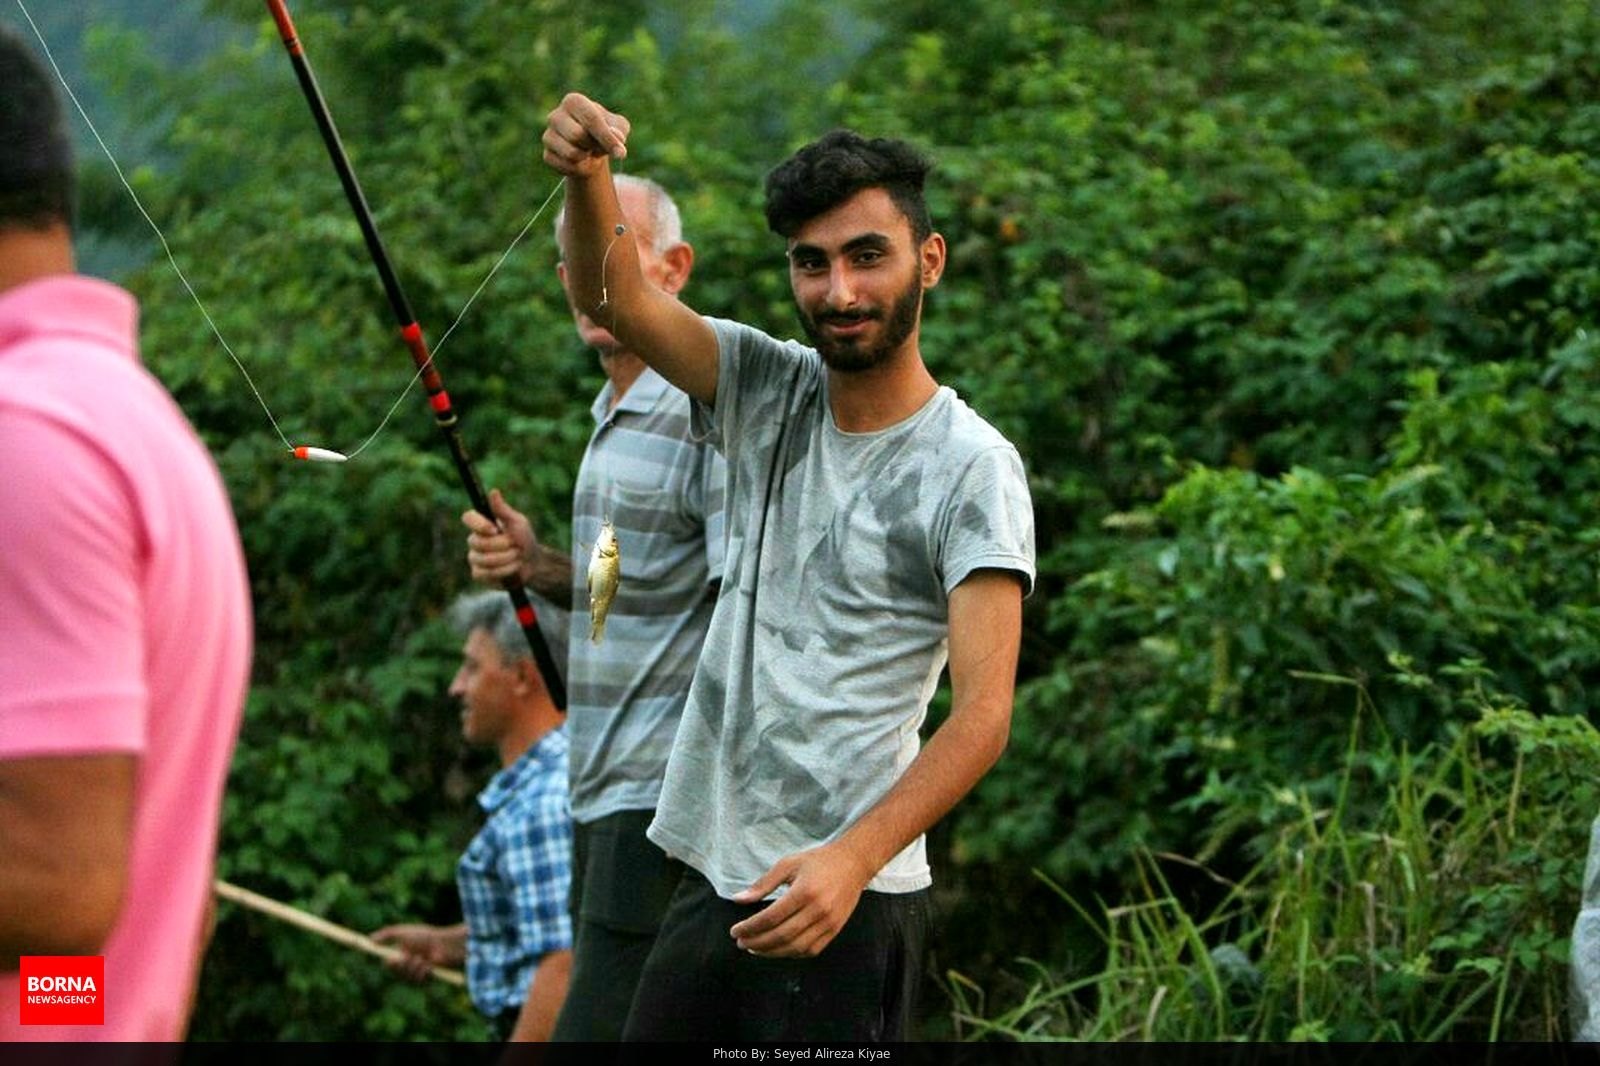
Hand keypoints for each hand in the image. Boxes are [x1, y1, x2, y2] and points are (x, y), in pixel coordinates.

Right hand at [370, 923, 456, 983]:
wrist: (444, 944)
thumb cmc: (425, 936)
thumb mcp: (403, 932)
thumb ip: (386, 934)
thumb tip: (369, 939)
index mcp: (401, 954)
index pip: (388, 963)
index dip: (389, 962)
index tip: (390, 958)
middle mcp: (407, 964)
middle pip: (395, 972)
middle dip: (401, 965)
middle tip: (406, 957)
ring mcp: (416, 972)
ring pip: (406, 976)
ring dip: (413, 966)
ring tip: (421, 957)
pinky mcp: (426, 979)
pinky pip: (417, 980)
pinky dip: (421, 971)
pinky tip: (428, 964)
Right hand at [463, 489, 534, 586]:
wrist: (532, 562)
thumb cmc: (524, 538)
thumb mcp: (517, 522)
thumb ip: (503, 510)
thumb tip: (493, 491)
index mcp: (482, 524)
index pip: (468, 518)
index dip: (479, 524)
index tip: (494, 529)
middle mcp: (474, 540)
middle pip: (478, 542)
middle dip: (502, 545)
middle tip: (515, 545)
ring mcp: (475, 558)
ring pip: (483, 560)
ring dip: (506, 559)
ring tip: (516, 556)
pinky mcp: (479, 573)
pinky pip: (485, 573)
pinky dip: (503, 571)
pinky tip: (511, 568)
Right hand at [542, 92, 629, 175]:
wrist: (591, 150)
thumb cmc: (605, 132)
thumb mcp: (618, 127)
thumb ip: (619, 130)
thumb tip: (617, 139)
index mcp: (573, 101)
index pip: (590, 119)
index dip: (607, 138)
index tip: (621, 153)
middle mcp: (556, 115)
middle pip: (577, 135)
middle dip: (594, 146)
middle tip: (598, 146)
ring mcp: (548, 135)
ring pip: (571, 153)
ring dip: (586, 157)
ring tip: (588, 151)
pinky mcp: (547, 154)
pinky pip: (566, 166)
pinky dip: (579, 168)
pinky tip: (580, 160)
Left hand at [728, 842, 875, 957]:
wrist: (854, 864)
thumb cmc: (818, 861)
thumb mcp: (788, 864)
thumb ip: (763, 884)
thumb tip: (738, 899)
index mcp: (804, 892)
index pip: (770, 918)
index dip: (750, 928)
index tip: (735, 932)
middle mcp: (818, 910)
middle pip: (781, 936)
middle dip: (757, 943)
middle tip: (741, 943)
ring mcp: (829, 923)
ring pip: (795, 948)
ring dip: (772, 952)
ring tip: (755, 948)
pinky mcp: (835, 930)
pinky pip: (811, 950)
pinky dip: (791, 954)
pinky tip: (778, 949)